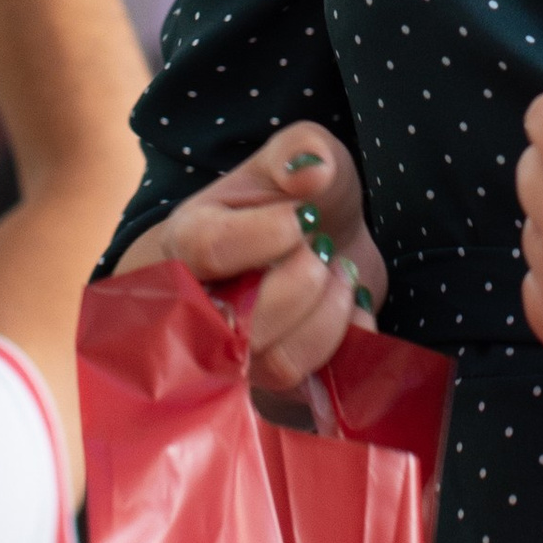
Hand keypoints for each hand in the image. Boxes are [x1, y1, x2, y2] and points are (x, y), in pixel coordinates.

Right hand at [117, 125, 385, 395]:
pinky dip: (351, 348)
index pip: (210, 248)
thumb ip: (302, 150)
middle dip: (305, 281)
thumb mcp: (300, 154)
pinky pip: (316, 390)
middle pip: (240, 320)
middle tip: (325, 249)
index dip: (268, 234)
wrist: (323, 245)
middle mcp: (199, 308)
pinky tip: (354, 313)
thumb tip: (310, 173)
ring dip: (331, 315)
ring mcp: (237, 359)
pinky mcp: (280, 392)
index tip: (306, 217)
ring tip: (340, 277)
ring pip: (279, 364)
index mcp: (189, 240)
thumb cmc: (299, 199)